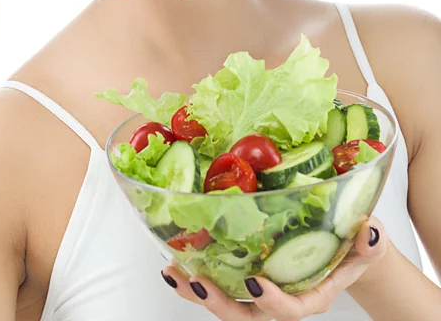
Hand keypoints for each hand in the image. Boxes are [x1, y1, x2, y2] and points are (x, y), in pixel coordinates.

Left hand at [161, 217, 387, 320]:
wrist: (339, 249)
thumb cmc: (350, 248)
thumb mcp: (365, 246)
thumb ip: (368, 245)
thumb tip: (368, 231)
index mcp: (312, 295)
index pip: (294, 311)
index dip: (274, 303)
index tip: (255, 284)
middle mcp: (281, 299)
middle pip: (249, 316)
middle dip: (222, 304)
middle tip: (199, 283)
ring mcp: (260, 292)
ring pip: (227, 304)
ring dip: (199, 292)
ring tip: (174, 274)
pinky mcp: (244, 279)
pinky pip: (219, 285)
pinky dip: (195, 278)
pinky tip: (175, 265)